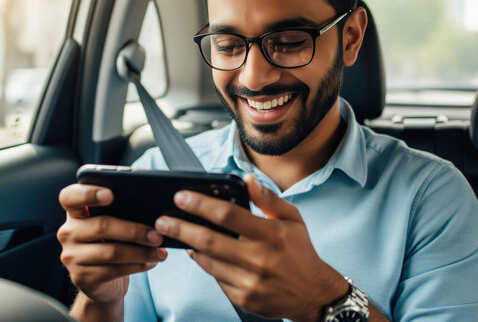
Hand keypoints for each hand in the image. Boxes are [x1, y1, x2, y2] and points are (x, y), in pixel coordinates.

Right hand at [57, 183, 167, 305]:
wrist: (101, 281)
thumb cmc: (111, 243)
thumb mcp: (111, 224)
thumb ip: (120, 213)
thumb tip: (154, 213)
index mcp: (74, 213)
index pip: (70, 197)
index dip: (88, 193)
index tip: (110, 194)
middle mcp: (68, 233)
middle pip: (101, 226)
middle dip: (134, 231)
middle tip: (157, 235)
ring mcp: (72, 256)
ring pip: (112, 252)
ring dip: (141, 252)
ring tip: (159, 251)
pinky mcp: (82, 277)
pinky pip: (114, 270)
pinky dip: (138, 266)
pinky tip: (151, 262)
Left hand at [154, 175, 347, 321]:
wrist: (314, 294)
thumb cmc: (301, 252)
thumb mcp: (292, 219)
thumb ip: (268, 199)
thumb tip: (246, 179)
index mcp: (271, 234)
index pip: (227, 215)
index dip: (200, 204)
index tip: (181, 197)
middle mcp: (259, 259)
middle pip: (210, 240)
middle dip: (181, 227)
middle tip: (162, 220)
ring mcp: (250, 281)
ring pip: (208, 262)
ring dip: (189, 246)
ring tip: (176, 234)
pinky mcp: (243, 298)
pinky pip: (216, 279)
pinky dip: (205, 265)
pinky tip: (198, 254)